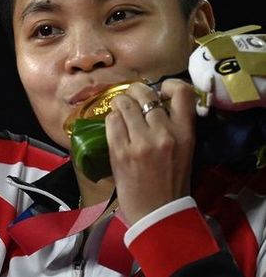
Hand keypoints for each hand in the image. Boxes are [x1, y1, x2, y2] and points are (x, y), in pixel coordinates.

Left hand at [105, 79, 196, 223]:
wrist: (157, 212)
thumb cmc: (172, 181)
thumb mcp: (185, 150)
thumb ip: (174, 125)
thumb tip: (156, 100)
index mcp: (185, 133)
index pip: (183, 92)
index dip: (169, 85)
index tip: (161, 91)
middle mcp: (164, 133)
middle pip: (145, 93)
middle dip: (135, 92)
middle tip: (132, 99)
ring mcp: (141, 142)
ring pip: (124, 103)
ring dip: (120, 104)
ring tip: (121, 112)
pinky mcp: (120, 151)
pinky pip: (111, 121)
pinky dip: (111, 120)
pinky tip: (115, 127)